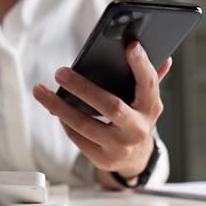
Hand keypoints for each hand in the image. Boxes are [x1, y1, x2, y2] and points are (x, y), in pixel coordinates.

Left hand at [33, 41, 170, 188]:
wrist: (135, 158)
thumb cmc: (136, 119)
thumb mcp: (145, 101)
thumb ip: (150, 79)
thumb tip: (164, 58)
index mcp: (151, 108)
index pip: (149, 83)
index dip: (141, 65)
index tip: (131, 46)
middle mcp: (138, 128)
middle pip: (110, 106)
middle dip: (83, 87)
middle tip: (61, 72)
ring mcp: (120, 146)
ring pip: (85, 125)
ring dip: (59, 106)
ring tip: (40, 91)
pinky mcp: (103, 159)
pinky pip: (77, 137)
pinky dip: (63, 121)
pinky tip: (53, 109)